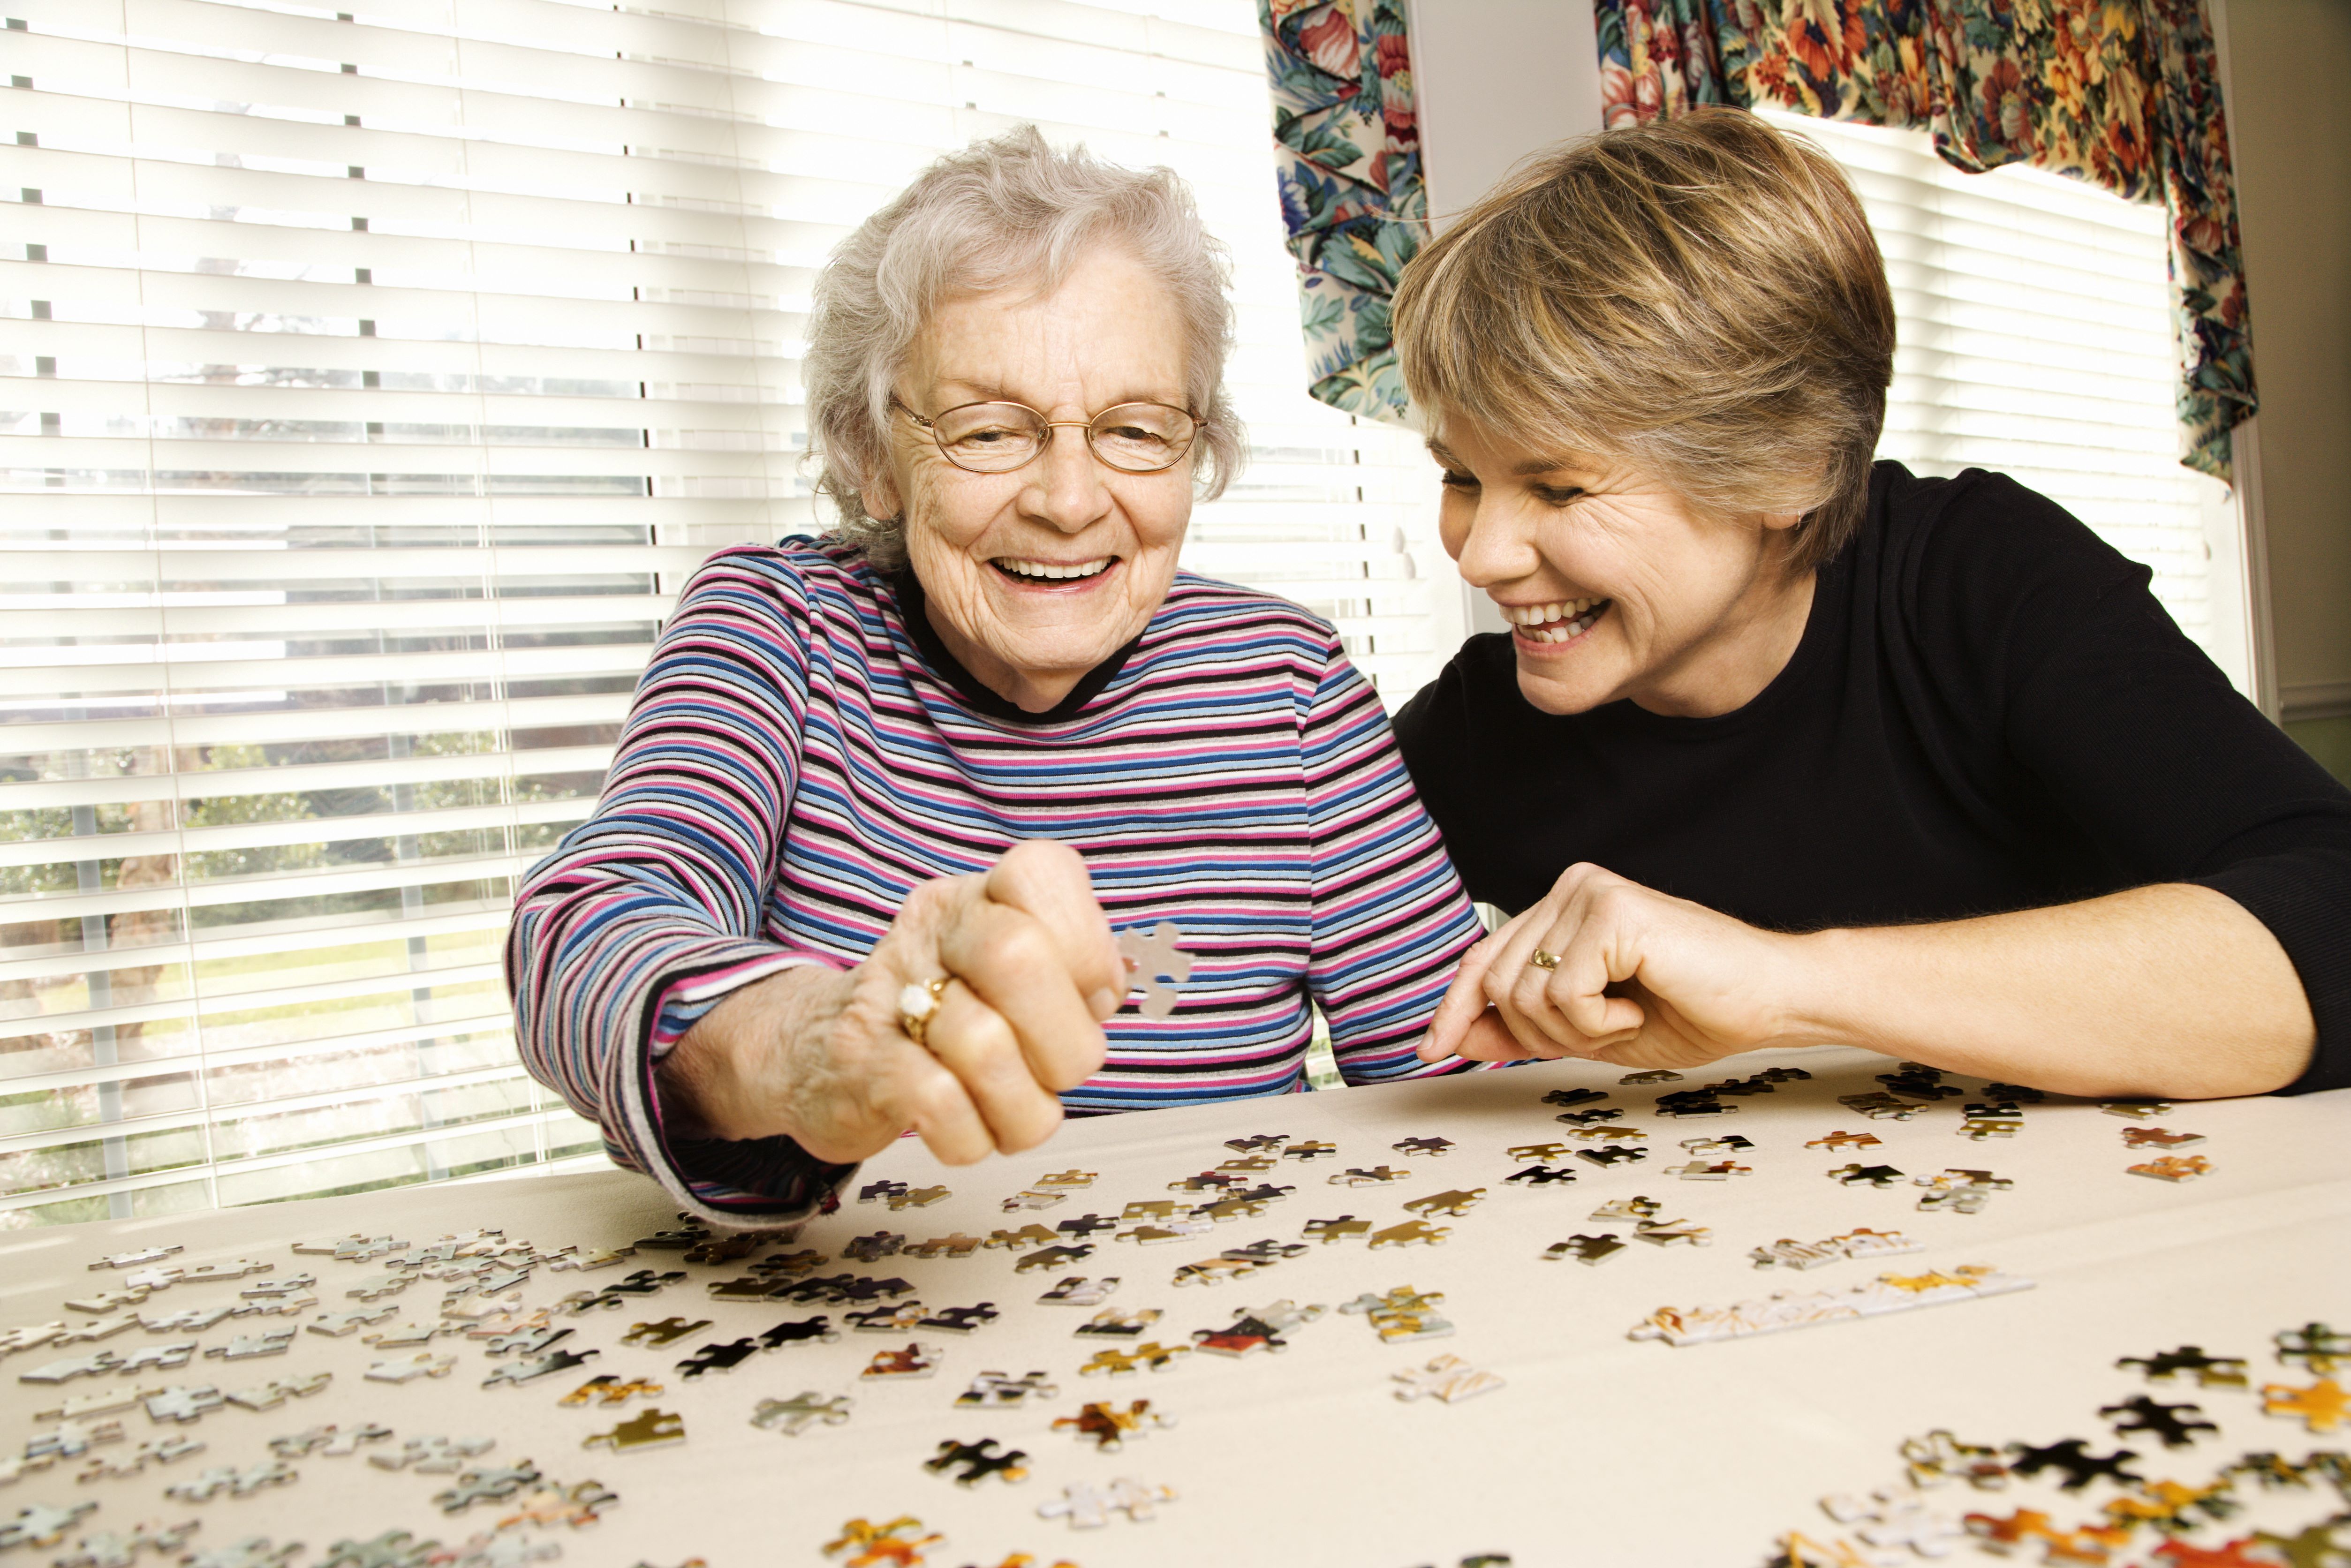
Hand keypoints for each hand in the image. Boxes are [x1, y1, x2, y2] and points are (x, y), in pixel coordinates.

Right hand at [662, 839, 1124, 1165]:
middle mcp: (933, 929)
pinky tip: (968, 1129)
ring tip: (1013, 1108)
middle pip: (1017, 957)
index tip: (1091, 996)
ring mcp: (890, 992)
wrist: (818, 1055)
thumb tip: (1114, 984)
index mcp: (981, 897)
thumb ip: (1074, 972)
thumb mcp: (1012, 977)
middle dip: (1066, 1040)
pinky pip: (939, 1103)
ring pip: (984, 1046)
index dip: (1087, 946)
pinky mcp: (860, 1061)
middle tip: (1060, 1070)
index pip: (1042, 872)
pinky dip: (973, 1136)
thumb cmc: (944, 1018)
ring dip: (1023, 1106)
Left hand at [1417, 862, 1812, 1070]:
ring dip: (1574, 1031)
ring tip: (1627, 1019)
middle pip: (1496, 982)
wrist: (1771, 1001)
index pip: (1484, 959)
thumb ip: (1521, 1028)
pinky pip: (1562, 991)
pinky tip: (1639, 1008)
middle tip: (1604, 1034)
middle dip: (1538, 1034)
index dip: (1454, 1008)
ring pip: (1523, 992)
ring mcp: (1590, 892)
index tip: (1430, 1051)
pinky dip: (1598, 1022)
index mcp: (1562, 907)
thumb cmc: (1692, 1012)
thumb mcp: (1589, 1032)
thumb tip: (1451, 1039)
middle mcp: (1569, 888)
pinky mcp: (1612, 910)